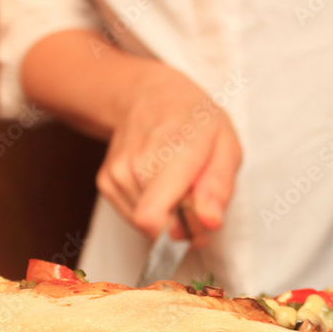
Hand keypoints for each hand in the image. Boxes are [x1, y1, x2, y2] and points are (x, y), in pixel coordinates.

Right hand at [96, 63, 242, 243]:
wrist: (150, 96)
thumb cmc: (195, 121)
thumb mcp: (226, 145)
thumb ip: (219, 186)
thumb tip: (210, 223)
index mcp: (171, 154)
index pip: (152, 218)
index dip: (180, 235)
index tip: (203, 224)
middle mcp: (136, 164)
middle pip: (155, 227)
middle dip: (181, 223)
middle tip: (195, 196)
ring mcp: (116, 174)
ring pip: (144, 225)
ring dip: (167, 215)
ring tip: (176, 183)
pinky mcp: (106, 182)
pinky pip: (132, 216)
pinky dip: (151, 209)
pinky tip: (159, 183)